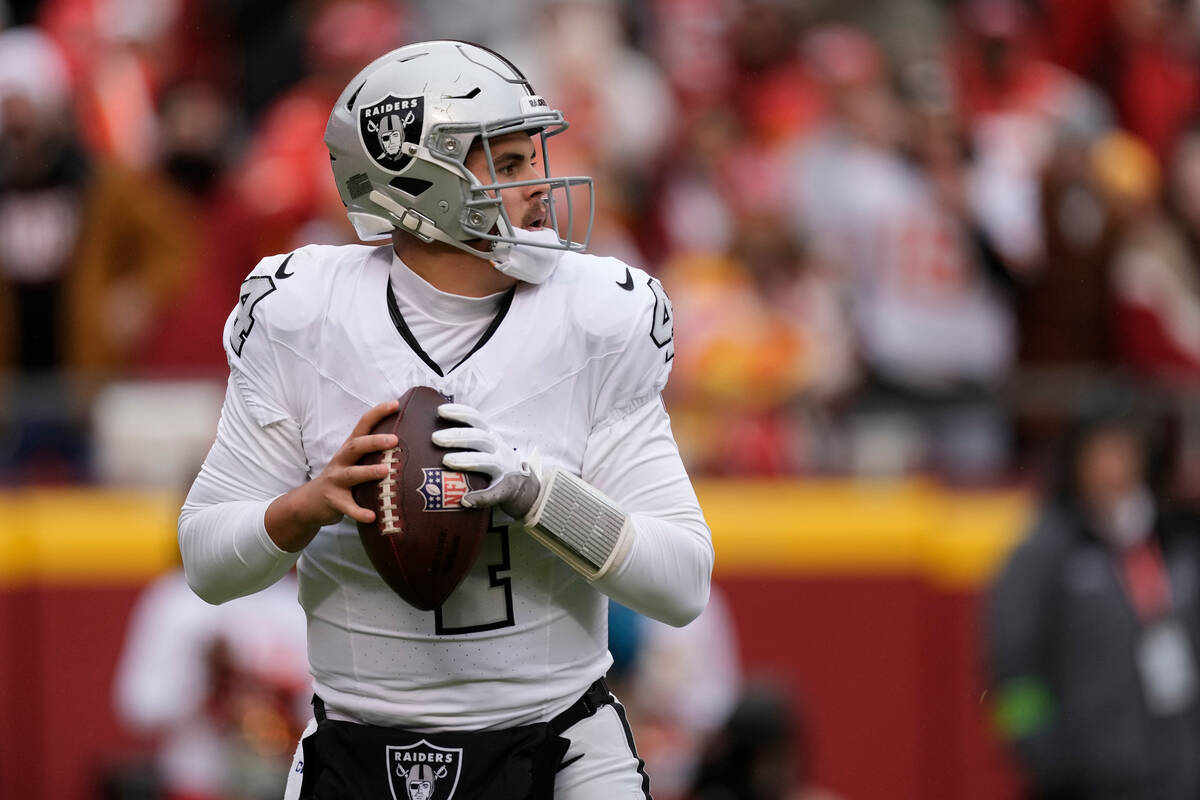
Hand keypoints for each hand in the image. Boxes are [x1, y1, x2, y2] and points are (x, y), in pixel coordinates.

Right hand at [265, 399, 398, 551]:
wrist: (309, 503)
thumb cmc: (341, 479)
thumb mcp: (353, 462)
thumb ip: (373, 453)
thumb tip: (408, 443)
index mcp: (349, 450)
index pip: (362, 426)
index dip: (377, 413)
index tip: (395, 404)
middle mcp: (341, 461)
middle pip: (356, 446)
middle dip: (374, 442)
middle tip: (394, 440)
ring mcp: (335, 481)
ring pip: (351, 475)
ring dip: (368, 472)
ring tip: (385, 471)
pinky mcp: (333, 501)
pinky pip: (347, 507)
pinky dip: (359, 512)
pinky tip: (371, 516)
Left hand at [433, 403, 540, 517]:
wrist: (526, 488)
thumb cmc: (495, 464)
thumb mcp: (486, 446)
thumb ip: (467, 440)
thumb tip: (432, 434)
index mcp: (490, 437)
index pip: (476, 419)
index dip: (460, 413)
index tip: (440, 410)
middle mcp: (498, 449)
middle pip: (479, 438)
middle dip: (457, 436)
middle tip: (435, 438)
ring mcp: (504, 469)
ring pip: (487, 461)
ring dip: (467, 460)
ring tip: (447, 461)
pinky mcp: (507, 489)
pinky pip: (494, 493)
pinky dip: (481, 498)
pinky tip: (465, 500)